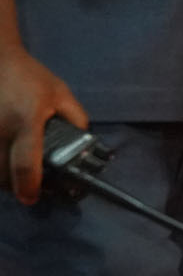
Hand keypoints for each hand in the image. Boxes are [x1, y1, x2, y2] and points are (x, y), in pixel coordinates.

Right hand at [0, 45, 87, 204]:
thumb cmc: (30, 77)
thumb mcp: (61, 94)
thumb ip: (75, 119)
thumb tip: (82, 146)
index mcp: (27, 121)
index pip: (25, 163)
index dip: (29, 186)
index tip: (32, 197)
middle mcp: (0, 130)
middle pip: (3, 174)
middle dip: (16, 186)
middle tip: (30, 188)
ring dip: (2, 179)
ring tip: (18, 177)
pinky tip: (5, 162)